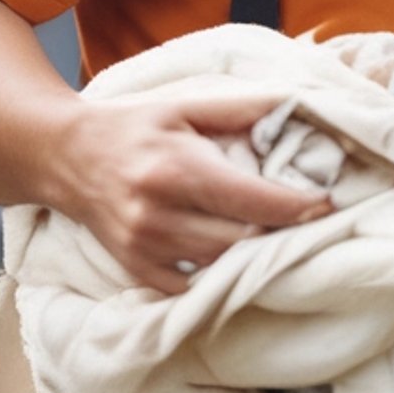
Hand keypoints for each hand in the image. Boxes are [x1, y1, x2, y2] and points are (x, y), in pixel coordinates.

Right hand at [49, 84, 331, 295]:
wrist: (66, 156)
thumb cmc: (136, 127)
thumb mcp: (186, 105)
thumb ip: (242, 108)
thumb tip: (296, 106)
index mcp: (176, 168)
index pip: (253, 200)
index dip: (298, 206)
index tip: (328, 204)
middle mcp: (159, 214)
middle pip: (243, 240)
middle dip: (282, 232)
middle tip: (311, 222)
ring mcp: (145, 249)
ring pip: (222, 266)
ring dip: (255, 255)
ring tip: (280, 238)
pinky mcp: (137, 272)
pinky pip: (194, 287)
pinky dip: (220, 275)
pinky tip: (237, 258)